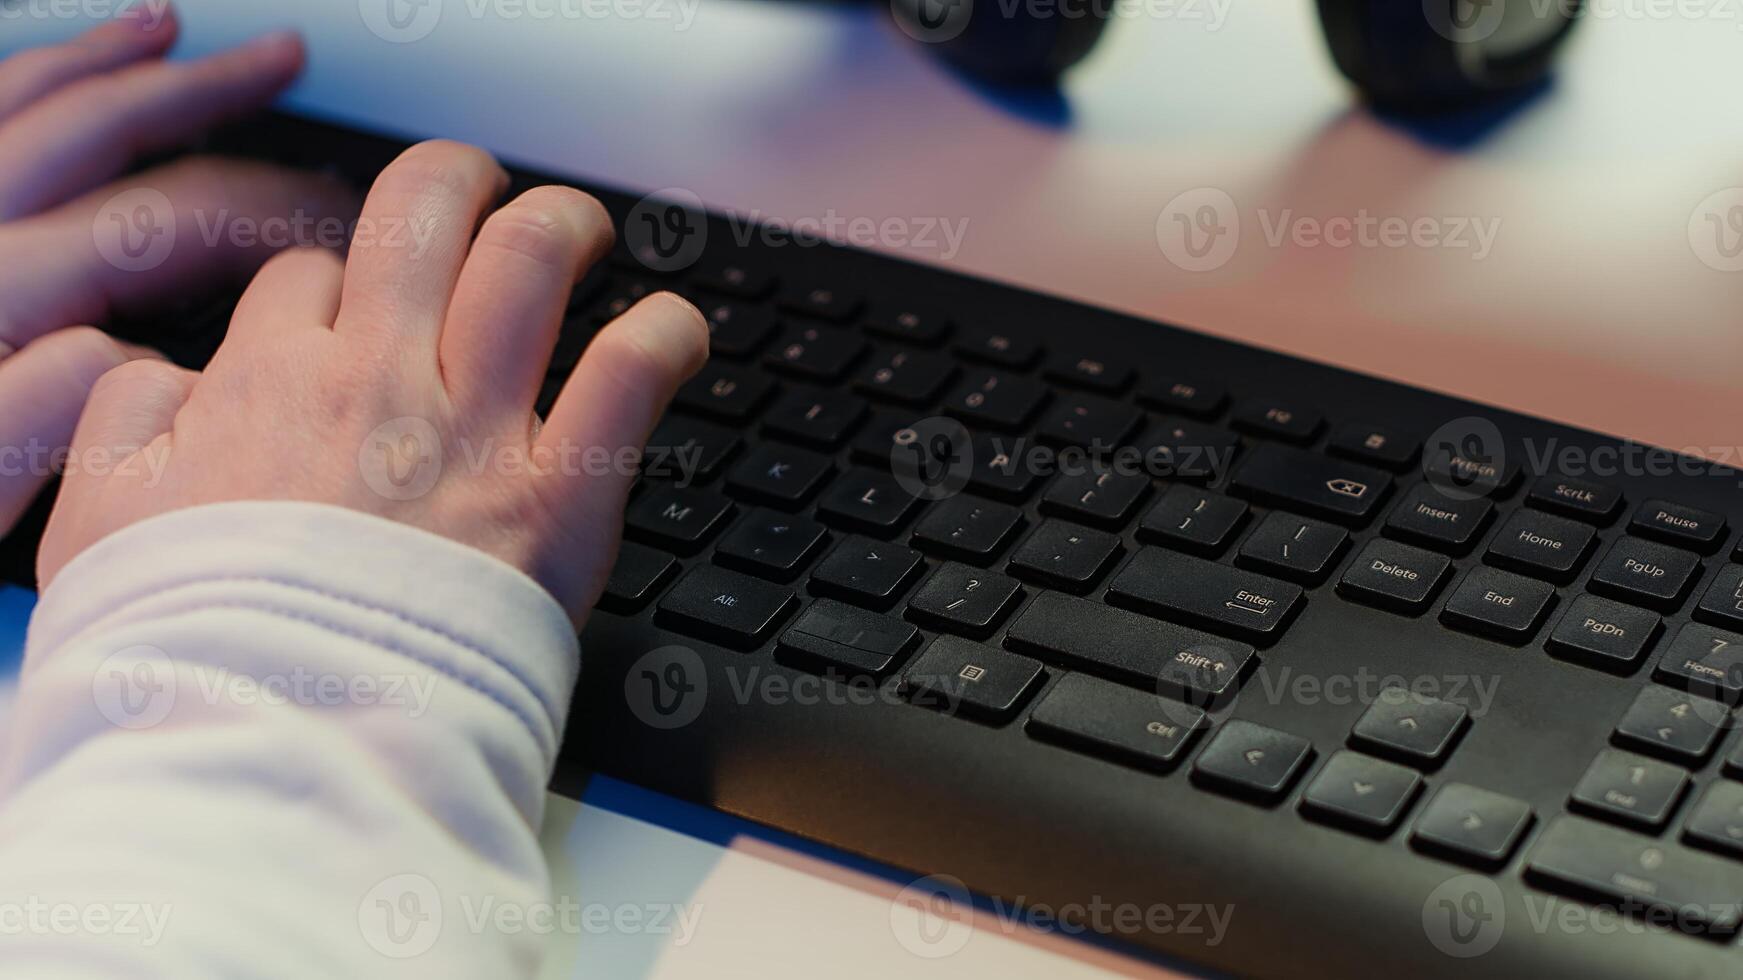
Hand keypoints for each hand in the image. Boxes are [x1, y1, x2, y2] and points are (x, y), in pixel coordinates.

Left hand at [0, 7, 356, 532]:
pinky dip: (21, 73)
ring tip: (182, 33)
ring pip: (31, 99)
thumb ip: (36, 418)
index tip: (341, 225)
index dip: (274, 213)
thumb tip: (126, 358)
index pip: (171, 224)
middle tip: (294, 95)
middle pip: (111, 137)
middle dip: (222, 107)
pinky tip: (53, 65)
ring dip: (118, 62)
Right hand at [38, 140, 709, 621]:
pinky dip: (665, 334)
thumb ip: (125, 427)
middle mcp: (378, 379)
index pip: (311, 277)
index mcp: (268, 381)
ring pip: (530, 257)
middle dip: (457, 181)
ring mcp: (473, 429)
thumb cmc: (193, 648)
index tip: (356, 316)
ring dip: (563, 223)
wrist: (277, 736)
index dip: (337, 285)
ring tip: (583, 229)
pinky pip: (630, 371)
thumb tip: (161, 378)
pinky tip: (675, 331)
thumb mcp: (99, 524)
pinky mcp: (557, 493)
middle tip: (482, 194)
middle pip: (423, 211)